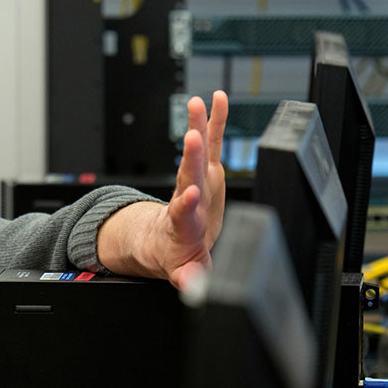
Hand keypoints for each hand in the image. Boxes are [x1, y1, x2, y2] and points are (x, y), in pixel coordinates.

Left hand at [106, 91, 228, 288]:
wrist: (171, 241)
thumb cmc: (178, 254)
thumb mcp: (184, 272)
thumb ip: (188, 278)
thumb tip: (192, 288)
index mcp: (183, 225)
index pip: (183, 213)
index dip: (186, 204)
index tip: (189, 194)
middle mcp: (187, 198)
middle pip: (188, 176)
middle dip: (191, 157)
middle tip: (191, 137)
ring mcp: (196, 181)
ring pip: (197, 152)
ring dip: (198, 127)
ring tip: (197, 104)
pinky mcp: (207, 172)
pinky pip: (211, 142)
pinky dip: (214, 121)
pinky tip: (216, 99)